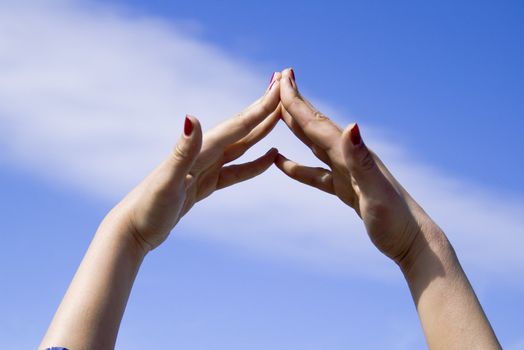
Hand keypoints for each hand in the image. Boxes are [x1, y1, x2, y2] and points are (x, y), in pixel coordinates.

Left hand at [110, 76, 281, 251]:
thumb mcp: (167, 181)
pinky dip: (254, 163)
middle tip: (285, 90)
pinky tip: (268, 158)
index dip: (260, 108)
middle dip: (263, 110)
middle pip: (240, 129)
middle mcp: (202, 154)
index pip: (236, 126)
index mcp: (199, 151)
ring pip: (240, 146)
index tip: (280, 88)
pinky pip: (236, 169)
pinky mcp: (204, 184)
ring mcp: (204, 169)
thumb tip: (192, 116)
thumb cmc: (147, 207)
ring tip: (280, 117)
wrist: (133, 229)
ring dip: (260, 131)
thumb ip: (183, 150)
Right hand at [274, 69, 439, 267]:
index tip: (281, 79)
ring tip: (278, 112)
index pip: (318, 124)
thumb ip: (360, 159)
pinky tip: (282, 161)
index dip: (297, 103)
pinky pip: (315, 173)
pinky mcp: (345, 188)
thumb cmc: (397, 219)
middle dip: (296, 105)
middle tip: (279, 81)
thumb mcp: (376, 190)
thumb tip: (350, 125)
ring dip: (296, 127)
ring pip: (314, 145)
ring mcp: (347, 173)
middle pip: (315, 127)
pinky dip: (297, 166)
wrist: (413, 241)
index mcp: (353, 154)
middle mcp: (349, 158)